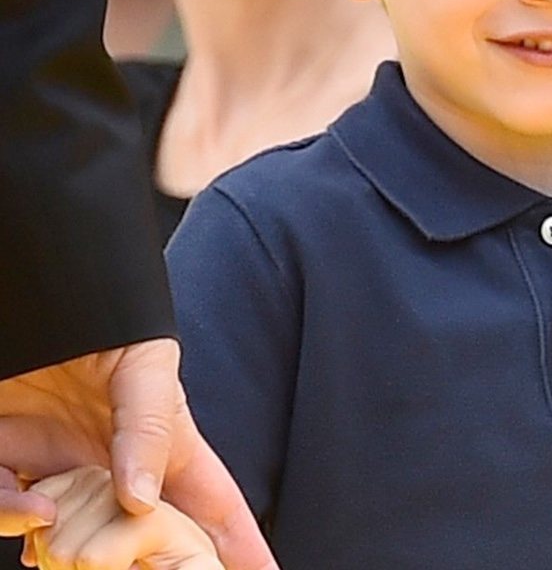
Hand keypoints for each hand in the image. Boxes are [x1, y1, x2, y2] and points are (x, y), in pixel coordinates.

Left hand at [0, 341, 271, 569]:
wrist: (36, 295)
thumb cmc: (105, 321)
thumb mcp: (148, 367)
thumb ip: (150, 429)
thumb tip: (143, 499)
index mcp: (163, 447)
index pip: (214, 505)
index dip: (241, 545)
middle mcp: (112, 469)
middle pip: (140, 538)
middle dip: (145, 565)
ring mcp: (60, 471)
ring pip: (66, 536)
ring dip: (63, 547)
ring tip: (58, 540)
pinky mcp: (9, 463)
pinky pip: (8, 509)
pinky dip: (12, 512)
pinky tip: (28, 506)